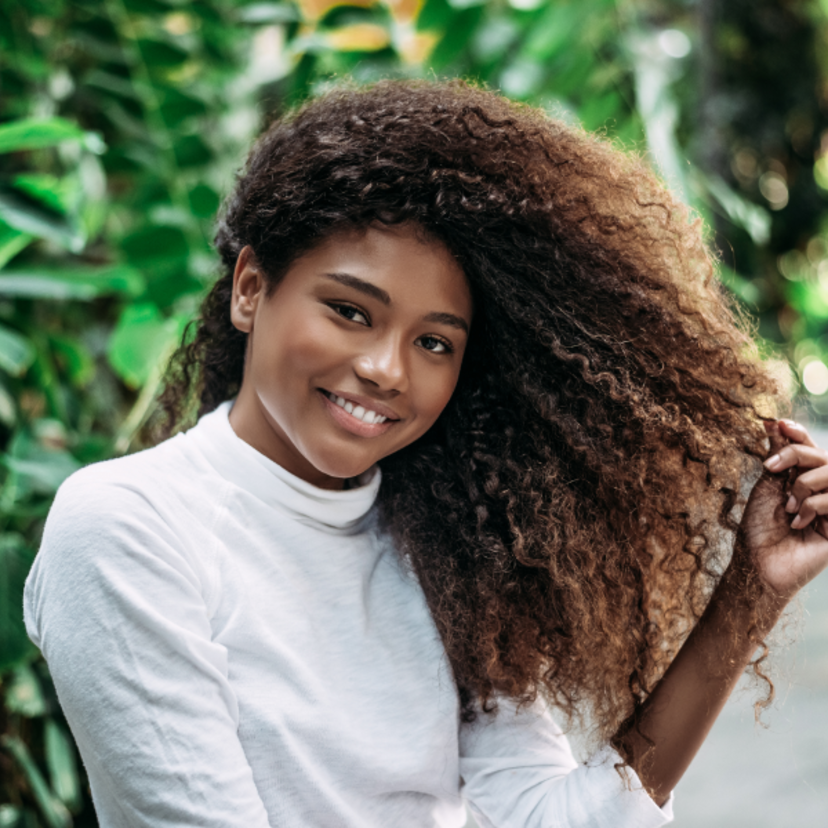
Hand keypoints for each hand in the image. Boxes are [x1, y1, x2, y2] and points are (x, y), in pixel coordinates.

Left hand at [737, 419, 827, 602]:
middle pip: (823, 456)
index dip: (799, 433)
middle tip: (770, 468)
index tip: (779, 424)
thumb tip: (773, 423)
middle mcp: (823, 491)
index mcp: (804, 480)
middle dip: (796, 455)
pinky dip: (813, 506)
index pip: (810, 448)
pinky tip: (799, 524)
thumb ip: (777, 457)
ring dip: (804, 485)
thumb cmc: (759, 528)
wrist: (758, 563)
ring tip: (787, 506)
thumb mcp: (766, 486)